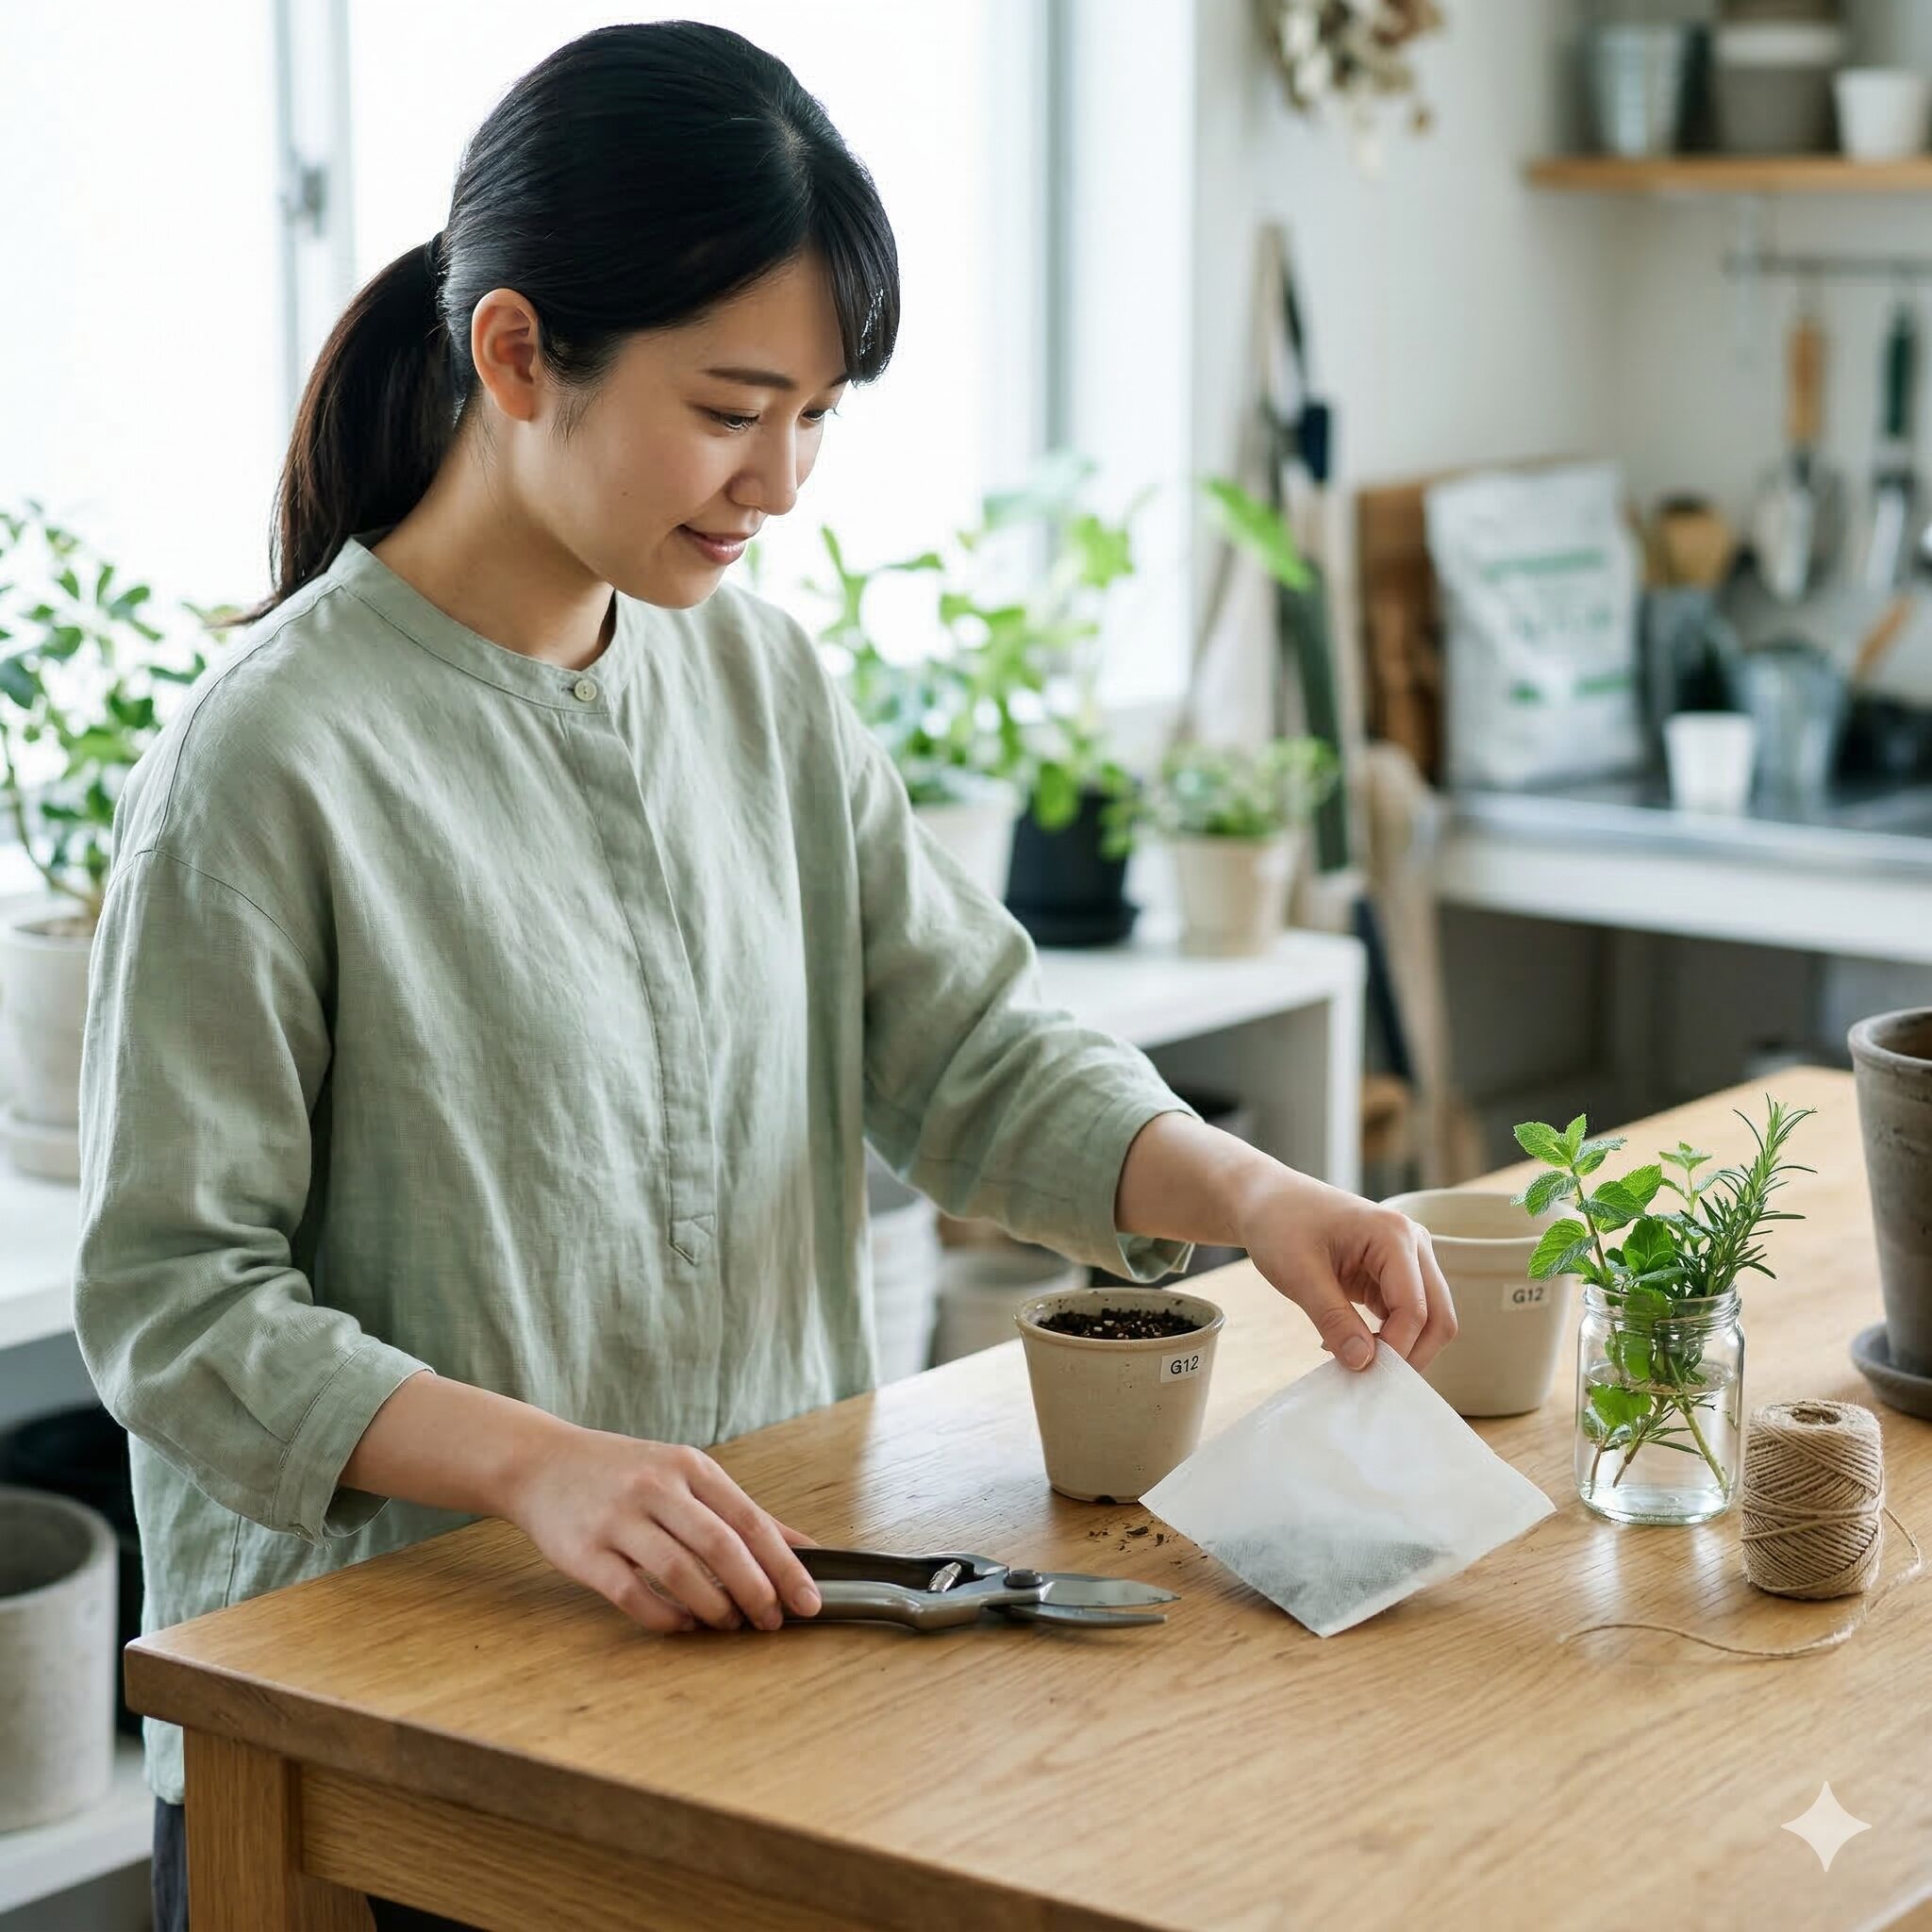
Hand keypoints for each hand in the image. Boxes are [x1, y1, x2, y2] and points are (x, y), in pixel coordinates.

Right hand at [504, 1425, 822, 1633]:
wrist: (542, 1463)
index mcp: (689, 1467)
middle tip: (772, 1622)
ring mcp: (618, 1519)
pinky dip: (666, 1617)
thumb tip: (804, 1548)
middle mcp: (656, 1488)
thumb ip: (740, 1512)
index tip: (809, 1601)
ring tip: (731, 1625)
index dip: (784, 1566)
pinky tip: (685, 1625)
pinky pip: (632, 1594)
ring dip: (713, 1608)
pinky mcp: (585, 1553)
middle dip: (755, 1591)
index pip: (750, 1520)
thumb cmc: (626, 1473)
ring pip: (678, 1572)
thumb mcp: (686, 1474)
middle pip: (720, 1547)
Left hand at [1236, 1165, 1457, 1373]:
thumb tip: (1364, 1364)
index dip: (1394, 1348)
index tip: (1360, 1371)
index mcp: (1394, 1234)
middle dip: (1409, 1354)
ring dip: (1400, 1347)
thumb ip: (1333, 1319)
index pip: (1414, 1308)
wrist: (1266, 1200)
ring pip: (1429, 1319)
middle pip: (1438, 1317)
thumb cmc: (1279, 1225)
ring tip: (1352, 1358)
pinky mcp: (1395, 1273)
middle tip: (1366, 1377)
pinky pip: (1407, 1315)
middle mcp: (1414, 1243)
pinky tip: (1349, 1342)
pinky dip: (1388, 1336)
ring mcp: (1409, 1258)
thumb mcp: (1298, 1274)